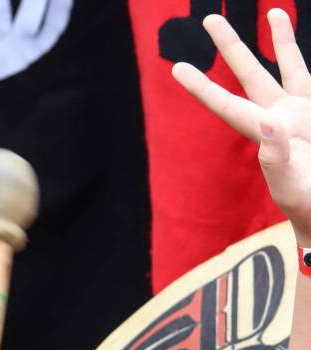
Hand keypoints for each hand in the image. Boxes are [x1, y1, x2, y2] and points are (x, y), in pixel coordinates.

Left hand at [172, 10, 310, 240]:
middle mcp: (280, 117)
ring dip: (282, 41)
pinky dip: (302, 61)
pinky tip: (295, 44)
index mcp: (263, 133)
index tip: (176, 68)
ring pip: (290, 67)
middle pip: (250, 73)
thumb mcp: (291, 185)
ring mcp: (304, 114)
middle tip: (208, 19)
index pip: (225, 104)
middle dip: (231, 46)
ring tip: (276, 11)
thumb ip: (277, 156)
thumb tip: (270, 123)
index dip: (202, 87)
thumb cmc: (306, 206)